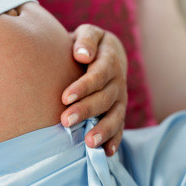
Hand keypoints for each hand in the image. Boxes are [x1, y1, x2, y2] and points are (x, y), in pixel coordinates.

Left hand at [61, 24, 127, 155]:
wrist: (103, 53)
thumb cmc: (86, 44)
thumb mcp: (87, 33)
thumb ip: (85, 40)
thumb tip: (82, 55)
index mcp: (109, 60)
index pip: (99, 74)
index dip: (84, 86)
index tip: (65, 97)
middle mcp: (118, 82)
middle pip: (105, 98)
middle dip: (86, 110)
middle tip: (66, 121)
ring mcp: (119, 99)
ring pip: (115, 116)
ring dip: (103, 130)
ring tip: (89, 143)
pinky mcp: (117, 112)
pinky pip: (120, 128)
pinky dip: (114, 141)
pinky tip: (105, 153)